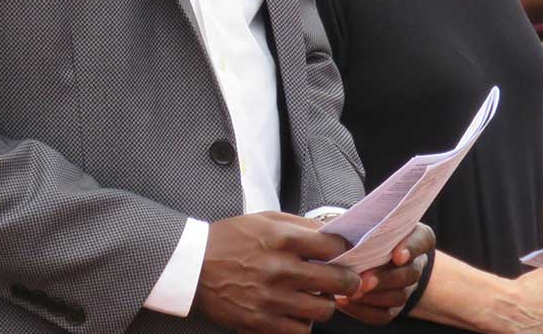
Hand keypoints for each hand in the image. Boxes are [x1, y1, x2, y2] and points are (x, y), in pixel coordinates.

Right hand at [192, 211, 359, 332]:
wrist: (193, 267)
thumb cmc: (230, 240)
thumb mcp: (263, 220)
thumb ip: (298, 225)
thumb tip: (331, 233)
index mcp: (280, 238)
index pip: (332, 245)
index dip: (344, 249)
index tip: (344, 252)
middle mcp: (278, 268)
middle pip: (336, 280)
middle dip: (349, 280)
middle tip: (349, 279)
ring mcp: (271, 298)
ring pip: (323, 309)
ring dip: (325, 302)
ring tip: (316, 295)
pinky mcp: (261, 322)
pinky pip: (301, 329)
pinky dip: (303, 321)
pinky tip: (296, 310)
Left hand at [334, 224, 434, 324]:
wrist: (367, 253)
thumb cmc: (366, 229)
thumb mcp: (367, 219)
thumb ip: (363, 220)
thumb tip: (332, 225)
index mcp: (414, 236)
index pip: (422, 240)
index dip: (411, 248)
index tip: (397, 256)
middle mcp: (414, 264)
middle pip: (409, 274)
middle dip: (386, 278)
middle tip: (365, 280)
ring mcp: (405, 288)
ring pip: (397, 297)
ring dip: (374, 297)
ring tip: (352, 292)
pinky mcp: (391, 308)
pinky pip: (382, 315)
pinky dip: (362, 310)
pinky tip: (344, 301)